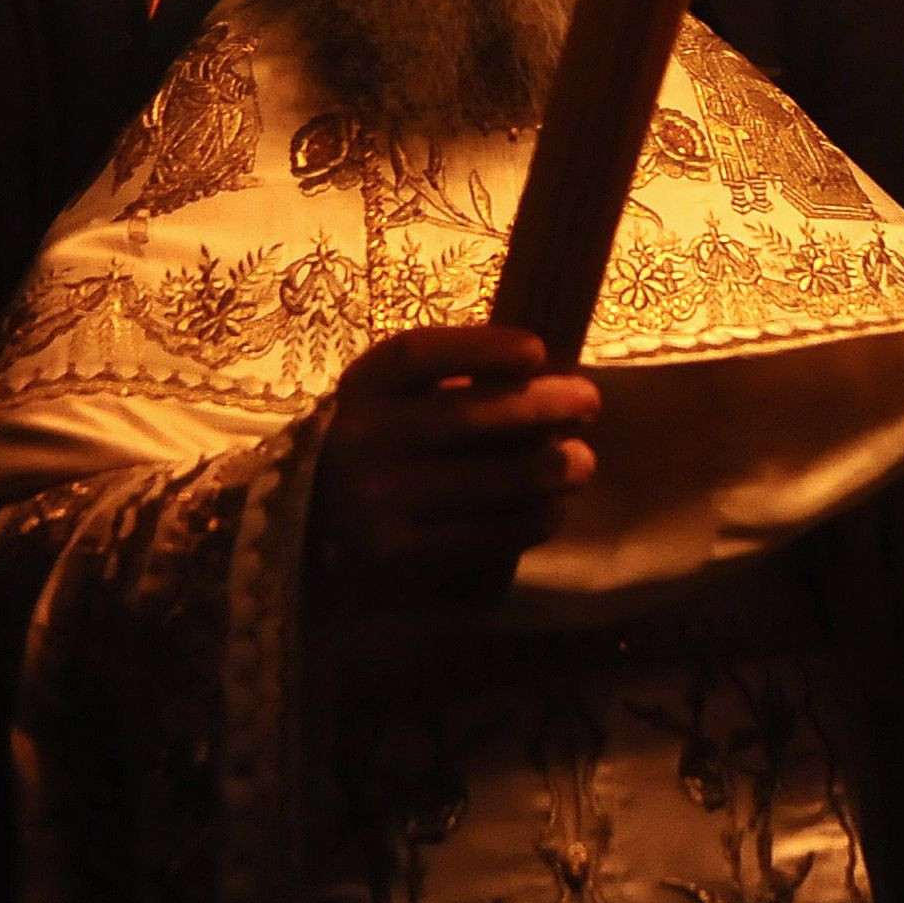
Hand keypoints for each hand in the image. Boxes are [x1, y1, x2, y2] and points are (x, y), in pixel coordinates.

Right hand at [313, 324, 599, 601]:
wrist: (315, 516)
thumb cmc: (383, 437)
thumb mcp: (396, 393)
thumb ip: (453, 378)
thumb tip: (544, 374)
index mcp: (366, 385)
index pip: (421, 355)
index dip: (484, 349)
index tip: (538, 351)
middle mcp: (366, 438)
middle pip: (465, 417)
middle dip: (539, 407)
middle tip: (589, 401)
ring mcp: (380, 500)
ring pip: (484, 482)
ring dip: (546, 469)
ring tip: (583, 461)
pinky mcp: (399, 554)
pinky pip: (481, 535)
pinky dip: (528, 521)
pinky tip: (553, 509)